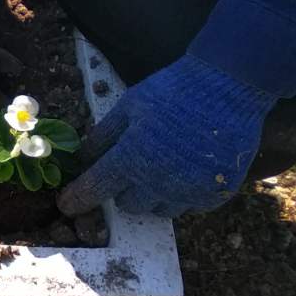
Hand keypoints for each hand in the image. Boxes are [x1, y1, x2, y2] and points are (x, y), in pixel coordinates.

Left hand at [58, 55, 274, 218]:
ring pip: (158, 209)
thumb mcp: (129, 106)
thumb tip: (83, 158)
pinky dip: (181, 194)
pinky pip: (188, 207)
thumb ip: (104, 135)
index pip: (94, 189)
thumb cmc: (173, 90)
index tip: (67, 205)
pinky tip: (186, 169)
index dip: (77, 198)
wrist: (228, 86)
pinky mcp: (214, 195)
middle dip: (123, 188)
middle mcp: (158, 183)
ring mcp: (188, 191)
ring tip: (162, 165)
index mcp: (131, 158)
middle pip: (127, 204)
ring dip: (152, 194)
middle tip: (133, 164)